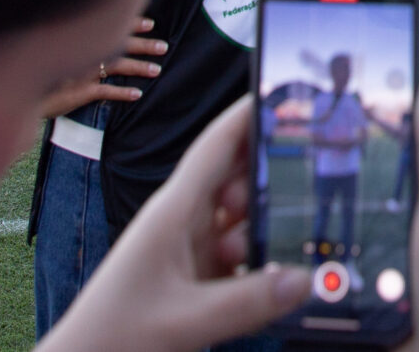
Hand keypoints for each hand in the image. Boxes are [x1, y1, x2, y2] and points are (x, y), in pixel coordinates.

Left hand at [37, 96, 306, 351]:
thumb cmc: (113, 336)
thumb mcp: (185, 321)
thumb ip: (248, 302)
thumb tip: (305, 280)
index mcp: (173, 212)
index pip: (217, 146)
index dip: (249, 114)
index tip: (285, 91)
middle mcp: (182, 222)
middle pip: (237, 177)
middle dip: (267, 183)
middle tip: (298, 195)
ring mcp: (189, 248)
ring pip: (242, 218)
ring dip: (260, 231)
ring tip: (258, 257)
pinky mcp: (196, 276)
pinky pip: (239, 253)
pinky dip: (257, 259)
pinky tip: (265, 279)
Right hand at [41, 17, 166, 118]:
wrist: (16, 92)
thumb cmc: (34, 71)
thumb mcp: (51, 49)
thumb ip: (74, 42)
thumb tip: (95, 37)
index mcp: (77, 39)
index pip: (109, 27)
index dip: (131, 24)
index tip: (151, 23)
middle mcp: (80, 52)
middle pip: (118, 45)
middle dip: (142, 45)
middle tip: (164, 46)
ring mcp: (80, 72)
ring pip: (116, 65)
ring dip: (138, 67)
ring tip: (157, 70)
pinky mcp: (77, 92)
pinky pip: (105, 91)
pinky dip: (122, 92)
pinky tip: (137, 94)